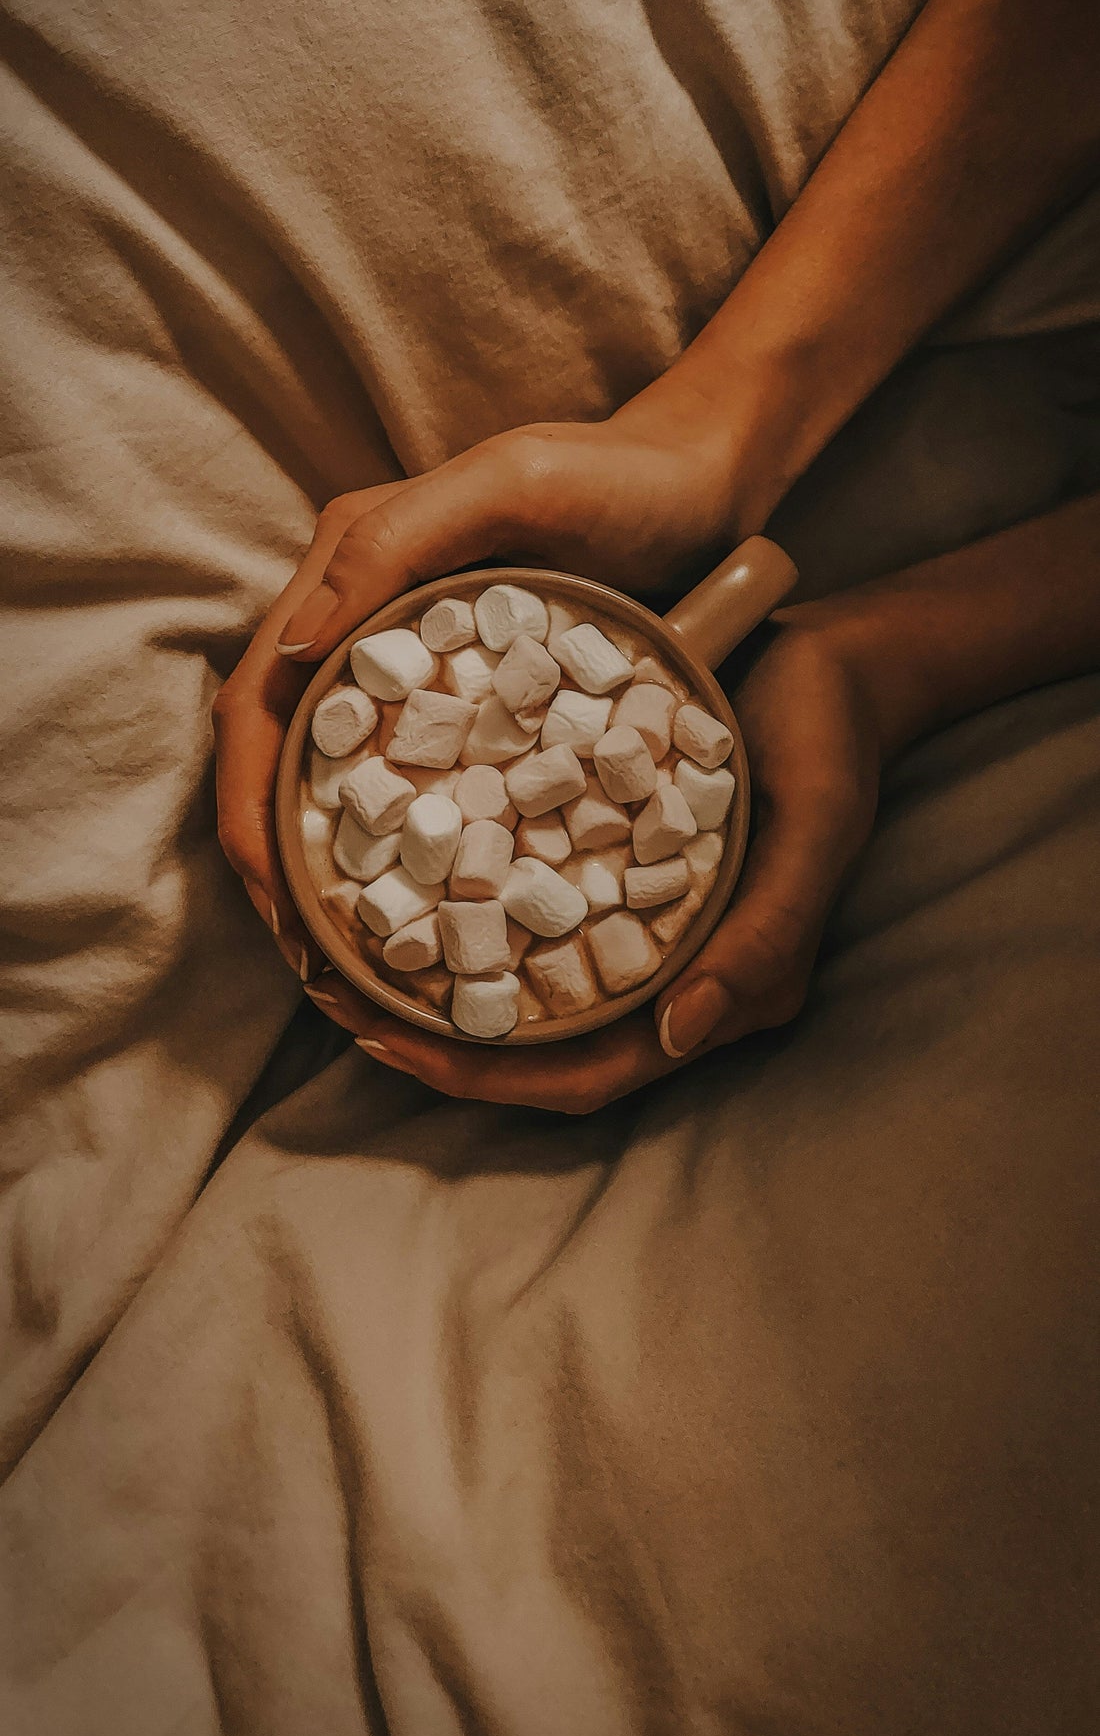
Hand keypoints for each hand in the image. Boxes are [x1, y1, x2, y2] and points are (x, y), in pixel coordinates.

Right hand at [214, 399, 742, 968]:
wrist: (706, 484)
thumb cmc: (614, 475)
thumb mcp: (508, 485)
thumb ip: (396, 544)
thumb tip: (292, 650)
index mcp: (350, 569)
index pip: (261, 701)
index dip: (250, 807)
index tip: (276, 904)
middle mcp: (367, 620)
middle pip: (282, 752)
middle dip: (275, 857)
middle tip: (309, 960)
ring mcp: (421, 662)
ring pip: (339, 776)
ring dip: (328, 864)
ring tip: (350, 959)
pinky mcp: (476, 698)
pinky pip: (417, 781)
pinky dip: (404, 848)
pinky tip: (428, 910)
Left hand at [237, 616, 883, 1111]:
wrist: (836, 659)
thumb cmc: (833, 743)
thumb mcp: (816, 829)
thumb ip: (763, 936)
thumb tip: (674, 1034)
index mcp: (712, 989)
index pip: (584, 1074)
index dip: (485, 1076)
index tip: (386, 1042)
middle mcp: (659, 966)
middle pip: (531, 1038)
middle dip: (427, 1033)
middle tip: (325, 984)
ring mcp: (627, 912)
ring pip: (513, 974)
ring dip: (425, 969)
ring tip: (331, 931)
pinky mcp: (599, 852)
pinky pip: (514, 895)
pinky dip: (451, 894)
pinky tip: (388, 856)